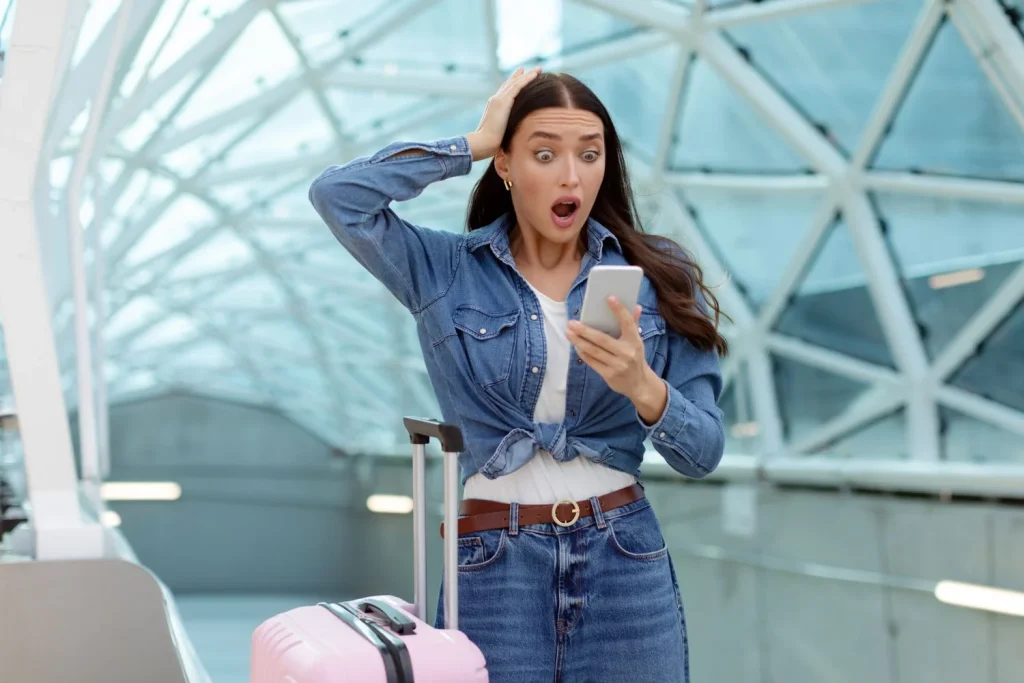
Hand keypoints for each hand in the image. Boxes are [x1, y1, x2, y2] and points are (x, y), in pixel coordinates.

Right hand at [466, 66, 541, 160]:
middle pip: (510, 84)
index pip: (505, 92)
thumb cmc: (491, 144)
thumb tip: (515, 135)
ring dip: (527, 75)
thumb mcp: (500, 134)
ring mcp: (499, 99)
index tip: (521, 78)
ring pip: (515, 83)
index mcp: (494, 107)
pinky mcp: (503, 101)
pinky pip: (518, 86)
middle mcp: (495, 100)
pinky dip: (527, 79)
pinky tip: (535, 74)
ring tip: (538, 69)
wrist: (483, 143)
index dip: (513, 84)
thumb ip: (507, 129)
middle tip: (528, 69)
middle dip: (519, 76)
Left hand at [566, 297, 665, 421]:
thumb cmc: (635, 357)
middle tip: (572, 322)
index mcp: (635, 341)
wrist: (639, 384)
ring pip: (594, 351)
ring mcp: (618, 365)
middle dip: (585, 330)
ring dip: (579, 341)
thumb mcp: (637, 342)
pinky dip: (582, 353)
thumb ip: (634, 324)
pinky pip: (592, 362)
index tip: (609, 297)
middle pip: (602, 339)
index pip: (627, 322)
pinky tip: (575, 345)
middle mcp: (627, 353)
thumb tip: (637, 306)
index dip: (619, 310)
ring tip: (568, 332)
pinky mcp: (609, 375)